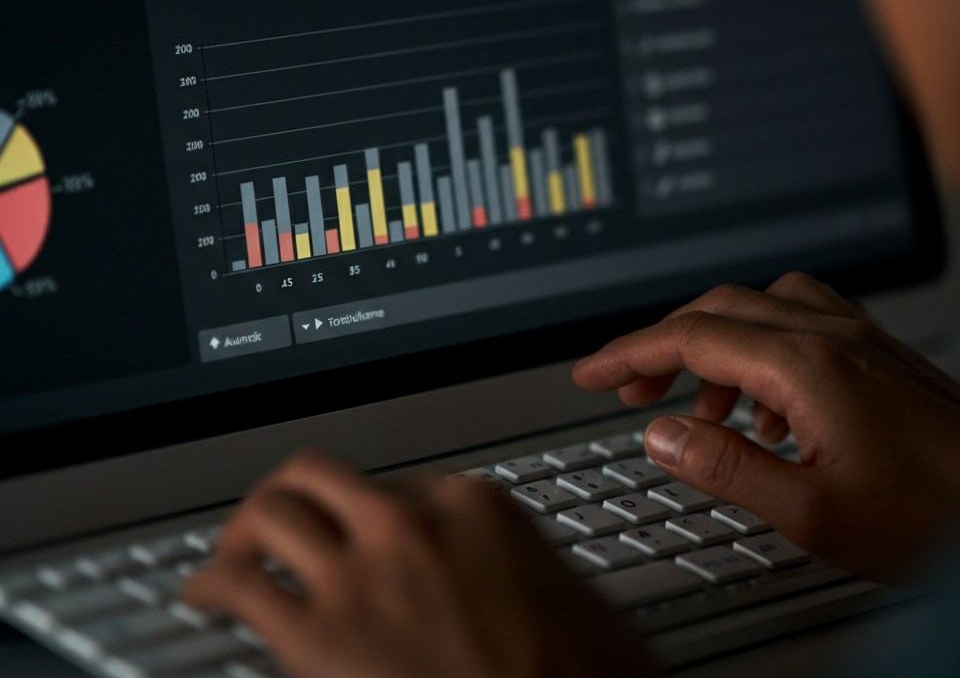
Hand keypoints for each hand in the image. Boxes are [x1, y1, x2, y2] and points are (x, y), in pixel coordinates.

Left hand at [184, 452, 657, 677]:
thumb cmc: (581, 676)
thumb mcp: (565, 594)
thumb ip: (516, 565)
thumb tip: (503, 578)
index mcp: (471, 506)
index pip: (395, 481)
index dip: (367, 510)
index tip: (357, 528)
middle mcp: (409, 524)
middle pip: (321, 474)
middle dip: (291, 492)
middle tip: (276, 514)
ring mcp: (362, 574)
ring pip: (274, 513)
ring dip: (243, 529)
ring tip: (232, 550)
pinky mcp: (320, 637)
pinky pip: (240, 586)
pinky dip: (211, 583)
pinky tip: (204, 594)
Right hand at [572, 272, 959, 581]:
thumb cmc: (939, 519)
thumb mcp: (812, 513)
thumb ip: (723, 466)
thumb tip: (661, 434)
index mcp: (805, 365)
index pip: (689, 337)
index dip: (628, 353)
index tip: (591, 372)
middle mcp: (831, 334)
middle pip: (718, 308)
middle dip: (662, 343)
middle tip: (630, 387)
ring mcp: (859, 337)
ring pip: (759, 307)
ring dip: (714, 344)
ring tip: (701, 404)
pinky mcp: (879, 352)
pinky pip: (801, 320)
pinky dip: (761, 347)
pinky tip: (769, 403)